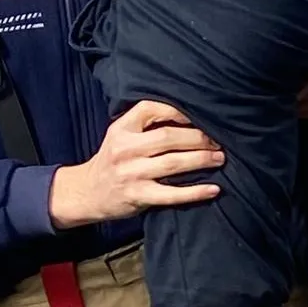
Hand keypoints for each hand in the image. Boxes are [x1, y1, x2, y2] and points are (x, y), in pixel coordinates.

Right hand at [49, 100, 222, 228]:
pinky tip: (213, 189)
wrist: (87, 192)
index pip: (151, 109)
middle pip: (168, 137)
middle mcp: (125, 149)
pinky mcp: (138, 197)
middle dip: (198, 137)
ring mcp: (131, 174)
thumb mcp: (120, 135)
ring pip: (173, 163)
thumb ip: (146, 125)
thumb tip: (189, 115)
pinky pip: (171, 194)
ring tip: (220, 158)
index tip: (203, 113)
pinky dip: (195, 192)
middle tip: (219, 140)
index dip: (179, 110)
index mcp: (122, 129)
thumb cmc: (113, 160)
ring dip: (201, 160)